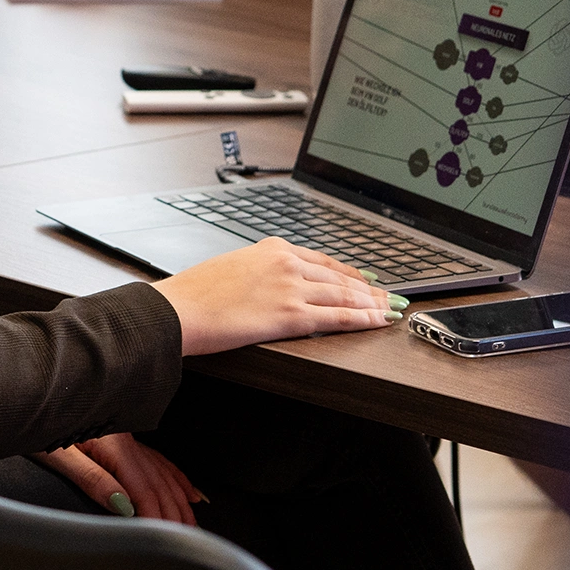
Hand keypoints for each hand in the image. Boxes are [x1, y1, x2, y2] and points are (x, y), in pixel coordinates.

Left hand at [34, 434, 205, 524]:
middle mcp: (125, 439)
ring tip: (191, 522)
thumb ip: (93, 480)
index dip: (154, 515)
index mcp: (113, 443)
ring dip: (179, 500)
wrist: (33, 396)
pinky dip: (175, 478)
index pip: (142, 488)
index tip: (162, 537)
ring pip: (163, 473)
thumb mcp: (59, 455)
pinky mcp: (122, 438)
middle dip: (174, 512)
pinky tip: (188, 489)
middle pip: (158, 482)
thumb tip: (122, 505)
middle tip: (185, 539)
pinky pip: (157, 461)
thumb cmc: (41, 423)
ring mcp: (126, 438)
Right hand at [152, 237, 399, 356]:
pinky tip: (378, 321)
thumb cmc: (196, 292)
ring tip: (390, 310)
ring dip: (373, 304)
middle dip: (369, 289)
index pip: (322, 260)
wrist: (180, 309)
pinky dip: (364, 319)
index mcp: (271, 248)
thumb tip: (272, 286)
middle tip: (389, 296)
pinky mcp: (291, 315)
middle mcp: (286, 263)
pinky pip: (338, 317)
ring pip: (344, 296)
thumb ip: (259, 271)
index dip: (349, 272)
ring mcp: (291, 288)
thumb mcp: (232, 267)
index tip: (365, 279)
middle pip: (339, 277)